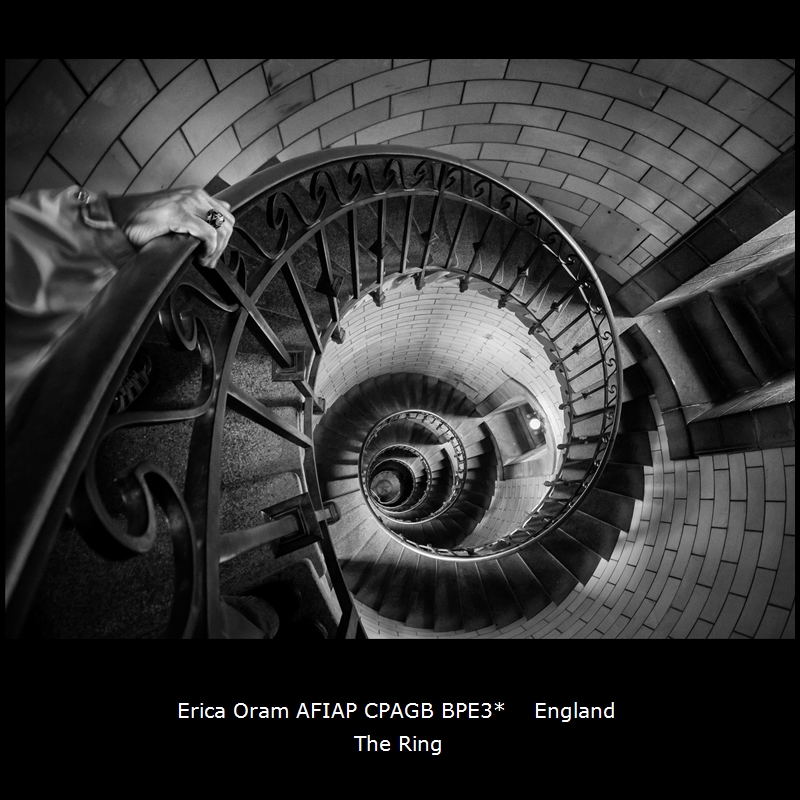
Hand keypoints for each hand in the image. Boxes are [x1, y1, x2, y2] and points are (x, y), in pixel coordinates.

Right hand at [116, 187, 234, 268]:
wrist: (119, 220)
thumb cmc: (144, 222)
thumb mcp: (178, 216)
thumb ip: (199, 215)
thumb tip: (223, 213)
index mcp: (196, 195)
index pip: (226, 217)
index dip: (224, 239)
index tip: (212, 253)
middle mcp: (194, 195)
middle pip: (228, 224)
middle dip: (222, 246)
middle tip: (208, 261)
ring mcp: (187, 202)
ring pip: (221, 230)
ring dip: (216, 250)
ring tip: (203, 261)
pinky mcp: (179, 214)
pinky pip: (209, 234)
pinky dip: (209, 249)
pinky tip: (199, 256)